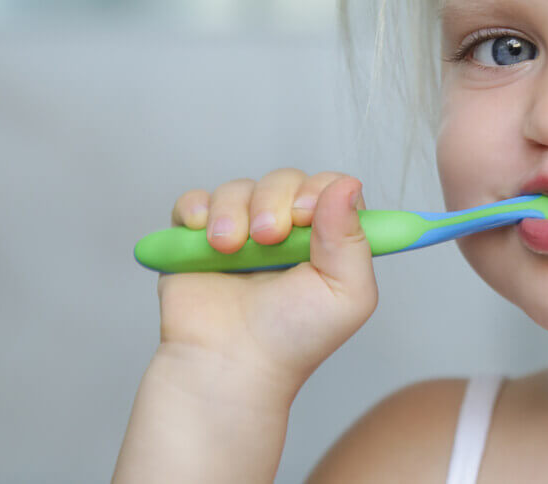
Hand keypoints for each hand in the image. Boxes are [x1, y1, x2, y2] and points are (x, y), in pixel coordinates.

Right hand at [155, 170, 378, 398]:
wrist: (230, 365)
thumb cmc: (293, 340)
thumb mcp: (347, 294)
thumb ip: (354, 239)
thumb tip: (347, 184)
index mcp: (325, 239)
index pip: (330, 187)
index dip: (319, 190)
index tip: (306, 214)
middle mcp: (285, 232)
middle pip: (284, 181)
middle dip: (275, 200)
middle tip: (269, 237)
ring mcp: (240, 234)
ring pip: (239, 189)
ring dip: (233, 210)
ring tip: (230, 247)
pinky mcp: (197, 242)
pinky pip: (193, 202)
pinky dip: (196, 208)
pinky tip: (203, 234)